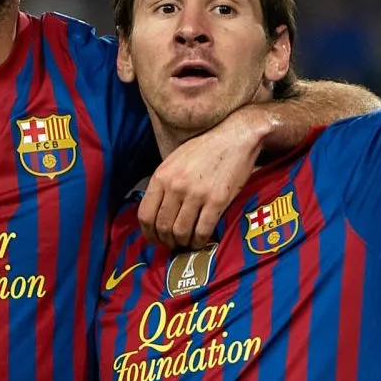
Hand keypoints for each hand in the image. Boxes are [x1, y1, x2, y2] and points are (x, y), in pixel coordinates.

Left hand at [138, 107, 263, 248]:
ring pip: (181, 232)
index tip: (155, 239)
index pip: (145, 214)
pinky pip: (202, 231)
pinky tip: (201, 240)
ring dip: (183, 242)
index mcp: (162, 175)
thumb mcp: (175, 160)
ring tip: (187, 242)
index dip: (148, 233)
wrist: (235, 136)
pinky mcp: (217, 200)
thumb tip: (157, 210)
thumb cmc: (205, 148)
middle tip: (173, 244)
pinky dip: (199, 241)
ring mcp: (196, 194)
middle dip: (166, 241)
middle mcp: (176, 186)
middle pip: (162, 226)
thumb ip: (164, 183)